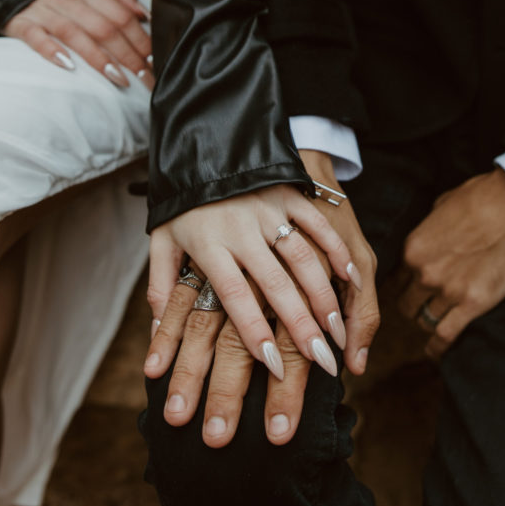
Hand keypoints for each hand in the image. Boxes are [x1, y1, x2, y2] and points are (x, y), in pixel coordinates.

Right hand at [2, 0, 152, 88]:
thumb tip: (145, 14)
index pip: (120, 15)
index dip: (140, 38)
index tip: (153, 60)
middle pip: (103, 27)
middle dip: (127, 54)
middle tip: (144, 76)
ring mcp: (43, 11)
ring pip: (74, 34)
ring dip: (98, 58)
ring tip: (118, 78)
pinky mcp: (21, 24)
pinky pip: (36, 38)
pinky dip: (51, 51)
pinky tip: (68, 66)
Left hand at [145, 161, 379, 443]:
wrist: (202, 143)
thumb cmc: (183, 201)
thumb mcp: (162, 240)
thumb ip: (160, 288)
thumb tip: (154, 338)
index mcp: (209, 245)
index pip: (234, 295)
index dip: (254, 329)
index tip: (273, 362)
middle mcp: (242, 230)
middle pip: (275, 282)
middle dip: (299, 323)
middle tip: (320, 359)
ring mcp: (269, 210)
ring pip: (302, 257)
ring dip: (323, 295)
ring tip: (337, 330)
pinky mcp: (289, 194)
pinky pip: (317, 224)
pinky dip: (335, 249)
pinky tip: (350, 278)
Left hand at [398, 168, 504, 358]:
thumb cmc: (482, 198)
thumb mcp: (442, 207)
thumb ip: (429, 231)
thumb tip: (430, 238)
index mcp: (413, 248)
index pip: (396, 278)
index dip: (402, 285)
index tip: (405, 290)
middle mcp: (425, 273)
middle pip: (406, 303)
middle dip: (412, 306)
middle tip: (418, 308)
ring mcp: (448, 291)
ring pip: (425, 320)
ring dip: (428, 321)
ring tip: (431, 324)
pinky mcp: (473, 305)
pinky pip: (446, 334)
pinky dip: (437, 346)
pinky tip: (433, 351)